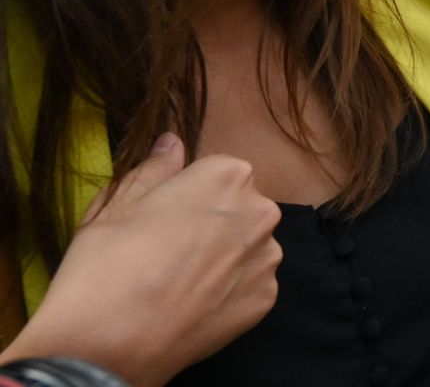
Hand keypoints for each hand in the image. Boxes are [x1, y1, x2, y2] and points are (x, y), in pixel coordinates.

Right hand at [3, 134, 280, 384]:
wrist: (108, 343)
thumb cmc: (107, 264)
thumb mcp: (117, 204)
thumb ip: (156, 168)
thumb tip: (173, 142)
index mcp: (228, 176)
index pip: (217, 172)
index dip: (187, 195)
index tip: (162, 216)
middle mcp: (261, 211)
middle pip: (239, 208)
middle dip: (213, 222)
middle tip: (168, 250)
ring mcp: (267, 258)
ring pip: (247, 246)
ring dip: (224, 256)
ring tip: (178, 280)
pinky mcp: (266, 300)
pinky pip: (249, 285)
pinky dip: (227, 291)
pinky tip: (192, 303)